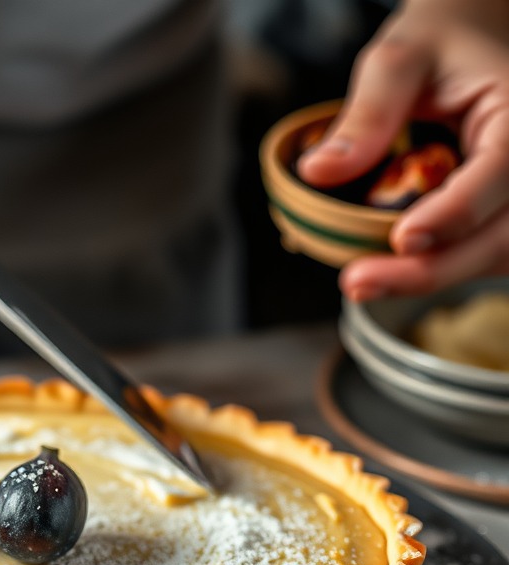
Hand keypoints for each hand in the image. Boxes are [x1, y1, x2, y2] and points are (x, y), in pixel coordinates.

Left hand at [297, 0, 508, 300]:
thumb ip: (367, 113)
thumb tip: (318, 171)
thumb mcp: (398, 59)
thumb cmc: (440, 44)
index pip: (502, 169)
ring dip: (432, 277)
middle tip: (357, 282)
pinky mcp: (505, 212)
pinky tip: (390, 273)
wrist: (469, 39)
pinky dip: (440, 269)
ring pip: (497, 255)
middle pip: (503, 234)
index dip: (454, 213)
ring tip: (363, 282)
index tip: (402, 239)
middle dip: (431, 269)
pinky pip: (485, 255)